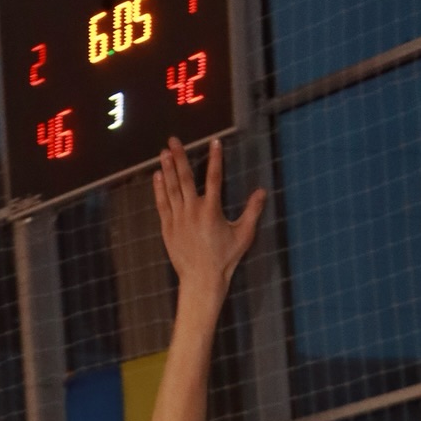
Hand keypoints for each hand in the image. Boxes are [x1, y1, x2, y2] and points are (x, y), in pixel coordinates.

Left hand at [152, 136, 264, 293]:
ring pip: (172, 189)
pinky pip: (162, 204)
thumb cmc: (224, 259)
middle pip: (185, 179)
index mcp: (212, 211)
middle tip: (173, 140)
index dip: (215, 159)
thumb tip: (262, 192)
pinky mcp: (168, 228)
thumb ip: (252, 211)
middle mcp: (193, 212)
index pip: (214, 178)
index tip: (214, 142)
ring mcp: (178, 220)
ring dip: (168, 169)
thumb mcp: (243, 235)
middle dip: (179, 157)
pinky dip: (160, 189)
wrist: (201, 280)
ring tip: (163, 152)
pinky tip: (158, 176)